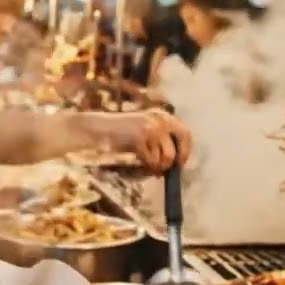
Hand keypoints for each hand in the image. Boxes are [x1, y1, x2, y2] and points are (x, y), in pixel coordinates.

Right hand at [76, 109, 191, 171]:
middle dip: (173, 161)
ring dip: (157, 166)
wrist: (99, 128)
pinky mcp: (139, 139)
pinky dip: (147, 167)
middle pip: (177, 147)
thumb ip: (161, 139)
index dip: (185, 150)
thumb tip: (176, 161)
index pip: (185, 133)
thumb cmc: (121, 133)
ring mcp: (150, 129)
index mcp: (162, 116)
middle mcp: (159, 120)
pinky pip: (151, 161)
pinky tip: (140, 165)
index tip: (180, 163)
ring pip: (165, 157)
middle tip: (165, 169)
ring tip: (147, 166)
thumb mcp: (145, 130)